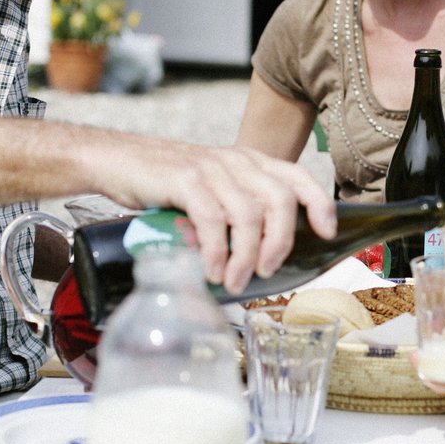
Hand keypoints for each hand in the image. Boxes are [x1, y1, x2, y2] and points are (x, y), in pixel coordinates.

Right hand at [100, 142, 334, 293]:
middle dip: (280, 242)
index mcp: (250, 162)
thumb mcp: (214, 188)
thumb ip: (239, 209)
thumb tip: (263, 258)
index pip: (298, 177)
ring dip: (246, 256)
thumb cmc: (168, 184)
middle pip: (280, 201)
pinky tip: (214, 271)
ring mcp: (212, 169)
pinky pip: (212, 219)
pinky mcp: (185, 180)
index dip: (319, 204)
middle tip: (268, 271)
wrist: (118, 160)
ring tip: (237, 283)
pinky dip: (217, 251)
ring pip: (248, 215)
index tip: (326, 233)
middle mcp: (237, 162)